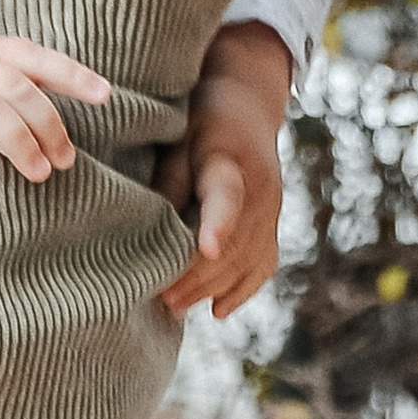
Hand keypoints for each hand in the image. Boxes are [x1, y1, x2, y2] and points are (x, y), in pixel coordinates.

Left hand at [156, 18, 293, 317]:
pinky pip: (265, 263)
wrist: (246, 107)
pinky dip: (243, 289)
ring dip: (213, 288)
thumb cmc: (199, 124)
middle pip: (234, 242)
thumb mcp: (177, 141)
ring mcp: (272, 210)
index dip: (218, 223)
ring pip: (248, 259)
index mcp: (231, 162)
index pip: (227, 196)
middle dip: (198, 275)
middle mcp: (261, 190)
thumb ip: (167, 184)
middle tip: (162, 299)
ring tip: (174, 307)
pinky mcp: (273, 224)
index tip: (207, 249)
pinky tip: (218, 311)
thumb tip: (143, 233)